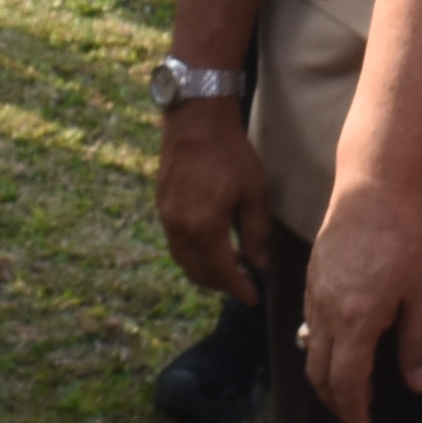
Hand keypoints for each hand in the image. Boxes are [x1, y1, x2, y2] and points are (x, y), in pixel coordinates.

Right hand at [153, 103, 271, 305]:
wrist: (195, 122)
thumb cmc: (230, 154)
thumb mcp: (254, 194)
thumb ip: (257, 234)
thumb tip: (259, 265)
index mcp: (203, 228)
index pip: (222, 273)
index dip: (239, 289)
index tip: (254, 300)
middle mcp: (179, 229)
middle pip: (199, 273)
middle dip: (222, 284)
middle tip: (245, 284)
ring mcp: (166, 219)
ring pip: (185, 261)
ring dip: (207, 270)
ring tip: (233, 265)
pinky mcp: (162, 208)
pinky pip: (177, 244)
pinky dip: (195, 254)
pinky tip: (214, 245)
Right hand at [299, 175, 421, 422]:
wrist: (375, 183)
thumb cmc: (407, 233)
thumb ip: (419, 342)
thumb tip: (418, 385)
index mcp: (355, 319)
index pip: (346, 383)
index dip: (353, 413)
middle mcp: (327, 309)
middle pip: (321, 373)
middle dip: (336, 402)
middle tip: (355, 419)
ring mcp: (315, 291)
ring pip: (312, 349)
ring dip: (328, 377)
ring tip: (352, 390)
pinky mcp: (313, 275)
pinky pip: (311, 323)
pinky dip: (323, 347)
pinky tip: (343, 346)